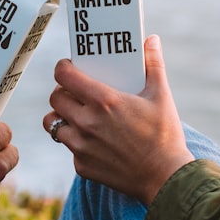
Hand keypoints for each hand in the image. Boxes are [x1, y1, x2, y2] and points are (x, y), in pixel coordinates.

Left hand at [43, 35, 194, 204]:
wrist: (166, 179)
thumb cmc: (165, 136)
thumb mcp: (161, 96)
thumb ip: (153, 65)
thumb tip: (151, 40)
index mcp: (104, 101)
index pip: (64, 76)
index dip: (63, 68)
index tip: (69, 67)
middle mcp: (87, 123)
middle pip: (55, 99)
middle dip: (62, 92)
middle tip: (75, 92)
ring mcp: (82, 147)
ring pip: (53, 124)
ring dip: (62, 117)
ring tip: (77, 115)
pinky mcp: (82, 166)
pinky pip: (69, 148)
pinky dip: (77, 142)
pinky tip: (93, 140)